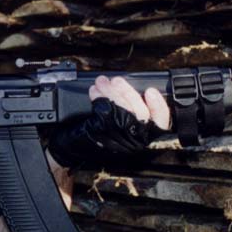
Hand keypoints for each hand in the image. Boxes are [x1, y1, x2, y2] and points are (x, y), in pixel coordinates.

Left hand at [47, 75, 170, 167]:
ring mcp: (119, 140)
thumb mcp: (117, 124)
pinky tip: (94, 94)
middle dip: (127, 92)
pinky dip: (100, 100)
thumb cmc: (94, 137)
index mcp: (142, 137)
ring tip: (101, 83)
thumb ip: (128, 108)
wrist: (70, 150)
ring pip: (123, 111)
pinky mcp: (103, 137)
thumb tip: (127, 88)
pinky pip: (106, 114)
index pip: (161, 123)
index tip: (151, 91)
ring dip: (111, 92)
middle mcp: (134, 141)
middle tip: (116, 81)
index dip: (159, 106)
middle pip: (140, 113)